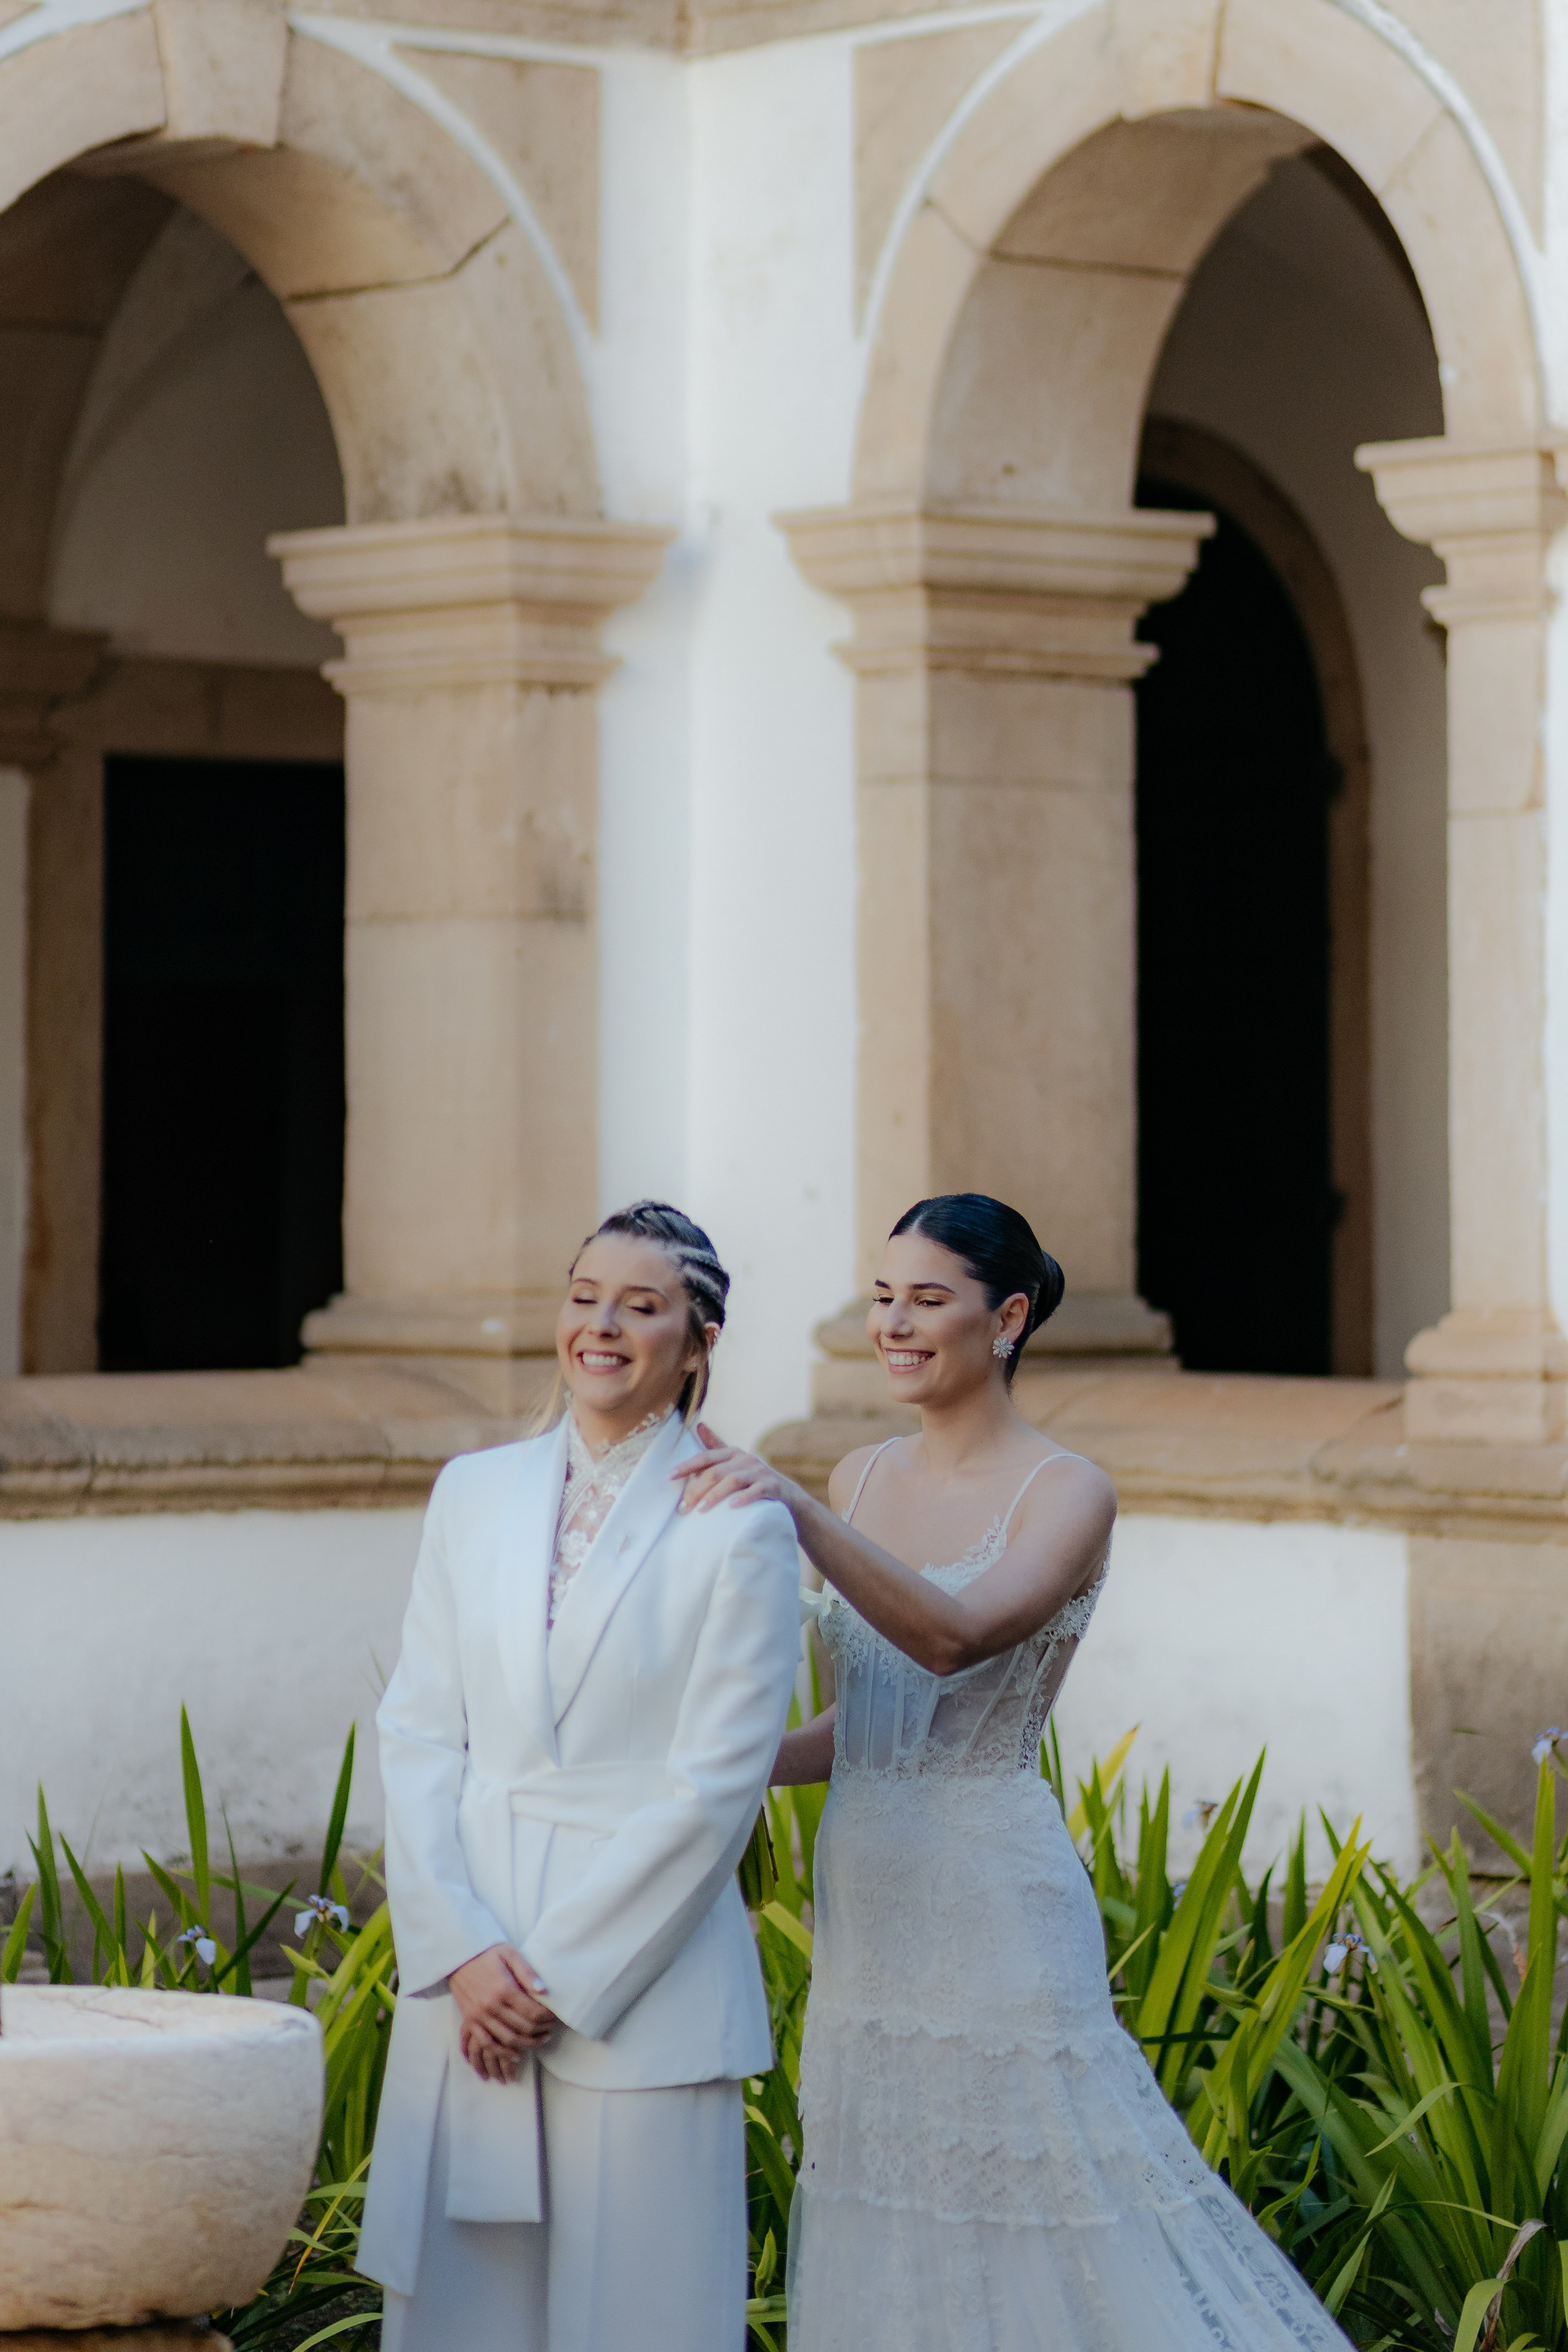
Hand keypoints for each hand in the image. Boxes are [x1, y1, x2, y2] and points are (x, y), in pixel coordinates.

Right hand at [449, 1944, 556, 2081]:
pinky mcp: (470, 2021)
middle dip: (542, 2030)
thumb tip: (544, 1991)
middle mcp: (491, 2005)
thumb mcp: (510, 1953)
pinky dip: (502, 2052)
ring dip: (528, 2044)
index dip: (548, 2017)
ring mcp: (479, 2015)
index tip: (556, 2016)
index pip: (533, 2012)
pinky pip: (487, 2043)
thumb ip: (527, 1972)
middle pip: (523, 2027)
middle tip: (552, 2028)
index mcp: (504, 1988)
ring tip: (541, 2040)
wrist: (458, 1956)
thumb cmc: (487, 1952)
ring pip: (508, 2039)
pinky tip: (516, 2054)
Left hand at [672, 1423, 803, 1517]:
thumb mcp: (735, 1461)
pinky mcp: (771, 1487)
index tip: (669, 1477)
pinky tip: (731, 1507)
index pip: (705, 1457)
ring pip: (732, 1481)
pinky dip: (743, 1498)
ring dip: (715, 1496)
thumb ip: (716, 1445)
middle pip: (715, 1472)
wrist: (788, 1496)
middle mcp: (745, 1459)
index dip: (687, 1466)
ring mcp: (759, 1473)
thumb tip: (698, 1424)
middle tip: (683, 1508)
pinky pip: (756, 1491)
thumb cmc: (754, 1479)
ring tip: (701, 1510)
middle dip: (696, 1490)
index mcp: (733, 1453)